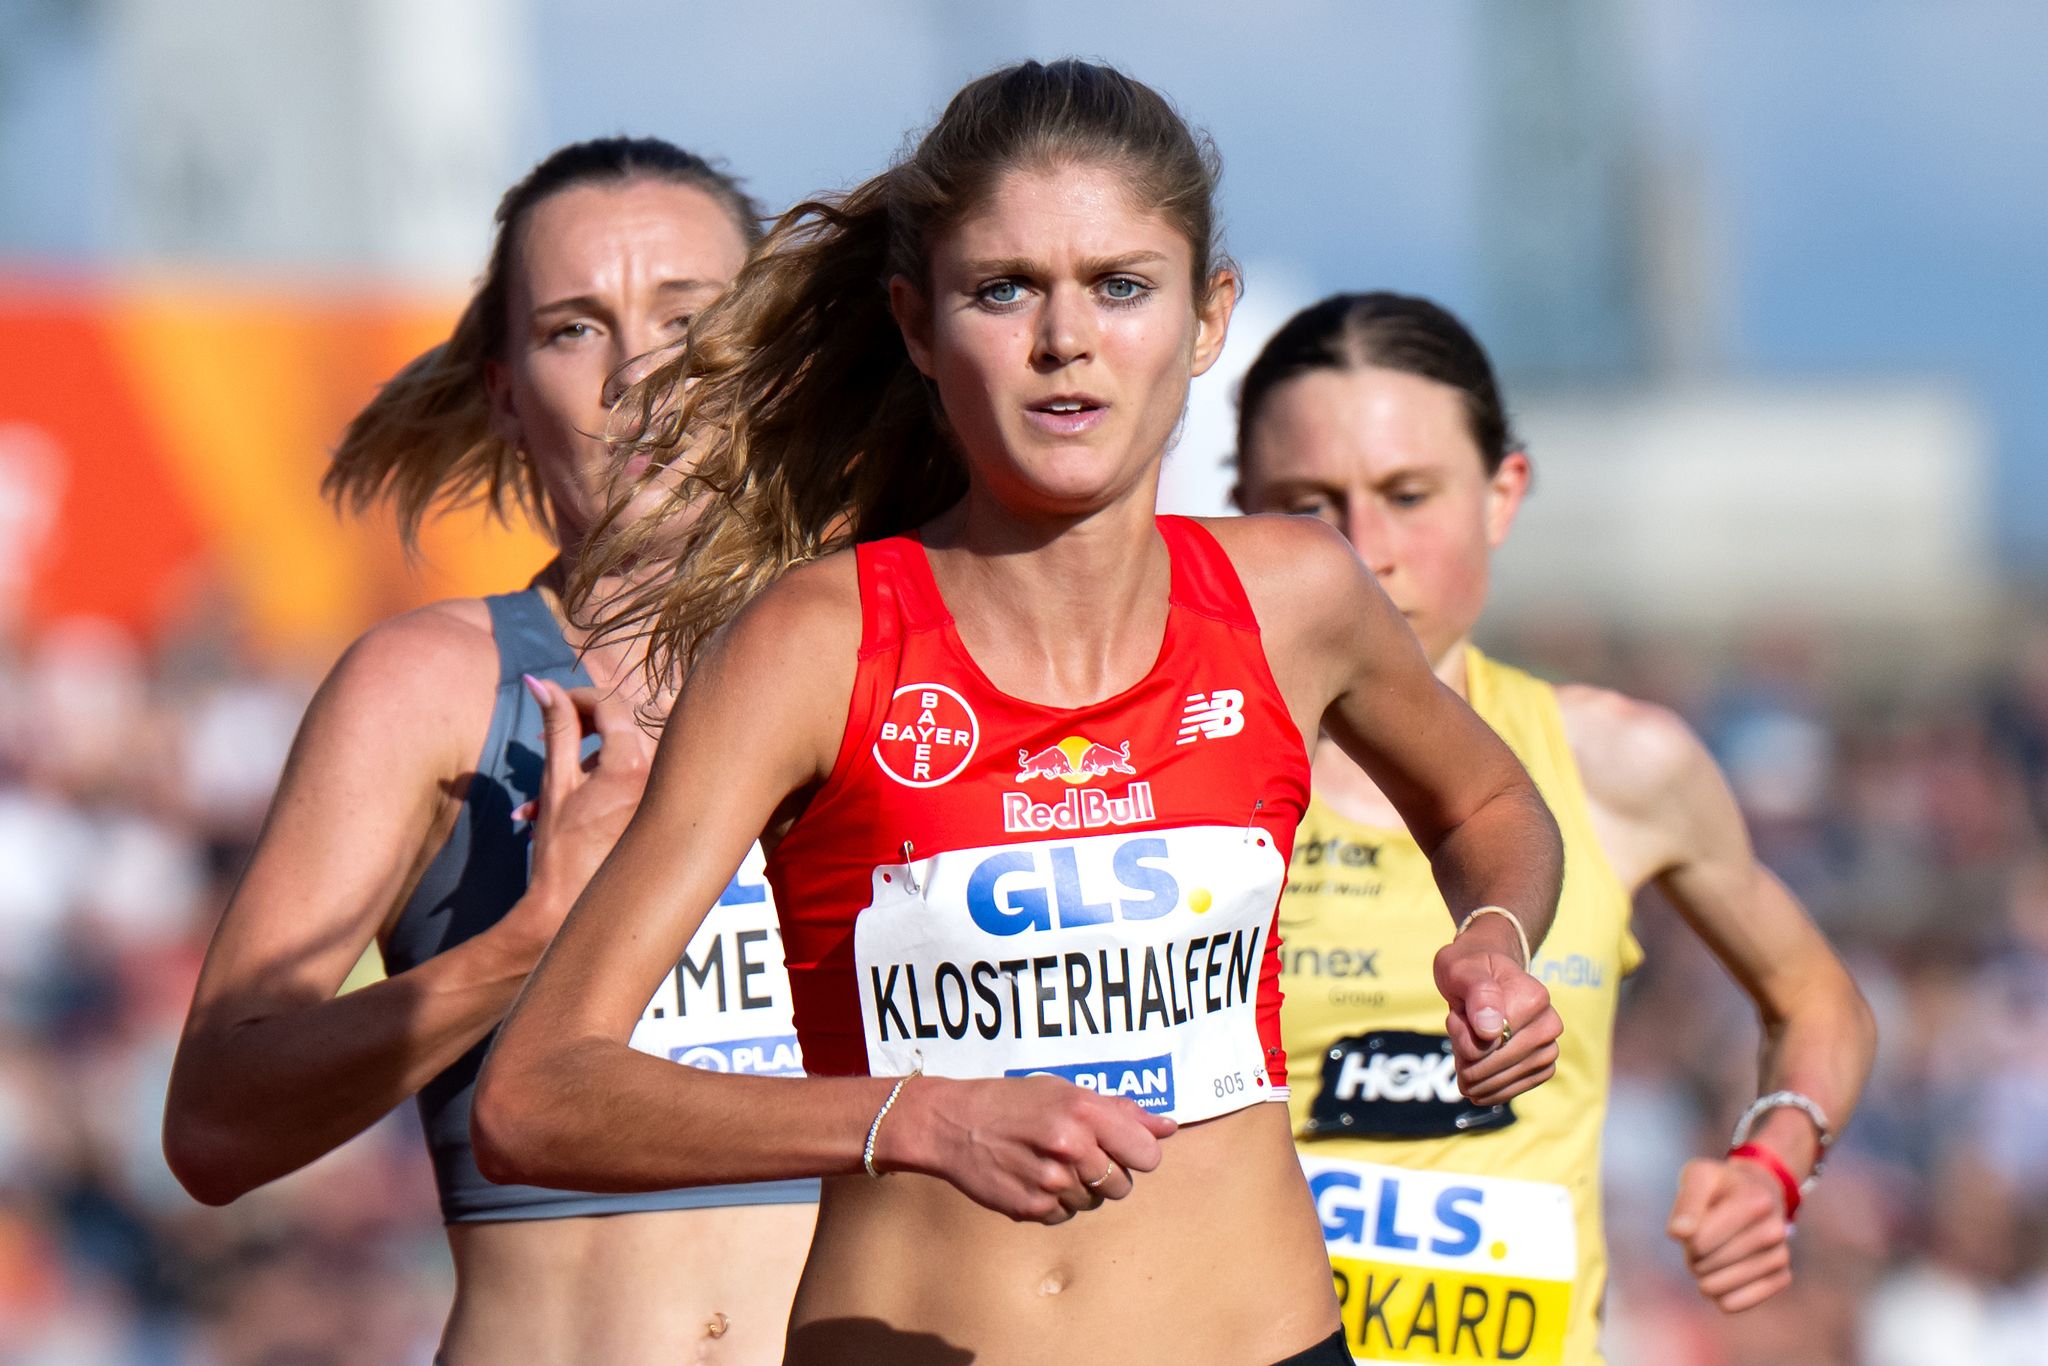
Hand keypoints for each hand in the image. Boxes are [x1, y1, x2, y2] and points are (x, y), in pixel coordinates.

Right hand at [495, 676, 653, 957]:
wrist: (574, 909)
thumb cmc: (562, 851)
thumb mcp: (555, 782)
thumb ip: (556, 728)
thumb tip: (540, 684)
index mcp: (632, 763)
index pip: (611, 702)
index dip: (576, 696)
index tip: (551, 705)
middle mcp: (661, 773)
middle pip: (633, 717)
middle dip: (591, 719)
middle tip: (558, 733)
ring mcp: (667, 791)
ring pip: (639, 743)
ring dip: (597, 749)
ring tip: (556, 771)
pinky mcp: (668, 807)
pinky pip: (645, 770)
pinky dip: (612, 770)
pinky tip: (577, 794)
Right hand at [883, 1075, 1177, 1224]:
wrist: (952, 1124)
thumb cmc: (1012, 1102)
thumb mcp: (1065, 1091)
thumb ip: (1120, 1111)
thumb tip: (1168, 1128)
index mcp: (1084, 1111)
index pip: (1147, 1154)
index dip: (1137, 1153)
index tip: (1120, 1148)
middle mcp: (1072, 1147)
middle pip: (1123, 1185)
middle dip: (1106, 1173)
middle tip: (1075, 1153)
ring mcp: (1051, 1181)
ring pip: (1094, 1203)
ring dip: (1079, 1188)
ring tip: (1048, 1162)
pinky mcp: (1031, 1208)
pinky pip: (1064, 1216)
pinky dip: (1054, 1202)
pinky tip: (1032, 1177)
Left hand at [1433, 925, 1561, 1105]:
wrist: (1486, 975)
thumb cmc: (1470, 970)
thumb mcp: (1461, 969)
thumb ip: (1477, 993)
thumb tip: (1491, 1031)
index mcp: (1534, 998)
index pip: (1486, 1041)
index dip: (1460, 1035)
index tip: (1457, 1015)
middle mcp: (1549, 1025)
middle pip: (1492, 1064)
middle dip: (1464, 1055)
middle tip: (1459, 1030)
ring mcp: (1549, 1048)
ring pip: (1500, 1081)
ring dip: (1472, 1072)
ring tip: (1466, 1047)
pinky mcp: (1543, 1067)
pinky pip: (1512, 1090)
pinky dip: (1487, 1088)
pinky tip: (1474, 1079)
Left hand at [1667, 1156, 1794, 1311]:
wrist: (1758, 1192)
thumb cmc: (1720, 1186)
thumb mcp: (1698, 1177)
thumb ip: (1686, 1202)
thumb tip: (1677, 1233)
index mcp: (1755, 1201)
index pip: (1700, 1241)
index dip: (1686, 1239)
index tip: (1690, 1226)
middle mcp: (1775, 1230)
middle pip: (1708, 1264)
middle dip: (1693, 1257)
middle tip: (1699, 1243)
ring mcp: (1781, 1255)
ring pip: (1720, 1288)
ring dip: (1703, 1278)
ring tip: (1708, 1259)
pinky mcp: (1782, 1277)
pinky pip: (1736, 1304)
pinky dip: (1718, 1297)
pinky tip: (1718, 1280)